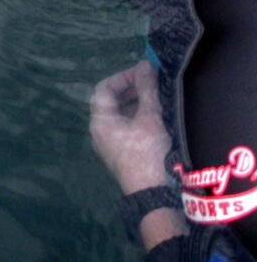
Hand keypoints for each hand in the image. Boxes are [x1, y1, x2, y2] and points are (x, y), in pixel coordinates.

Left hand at [89, 60, 171, 193]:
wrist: (154, 196)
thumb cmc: (148, 153)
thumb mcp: (150, 118)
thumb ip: (147, 90)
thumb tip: (145, 65)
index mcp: (100, 120)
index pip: (104, 88)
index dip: (123, 77)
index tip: (145, 73)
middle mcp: (100, 131)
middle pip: (112, 102)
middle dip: (133, 90)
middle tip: (155, 85)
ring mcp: (111, 145)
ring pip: (121, 116)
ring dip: (139, 104)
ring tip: (160, 100)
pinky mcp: (123, 155)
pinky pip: (128, 129)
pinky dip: (141, 119)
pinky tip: (159, 120)